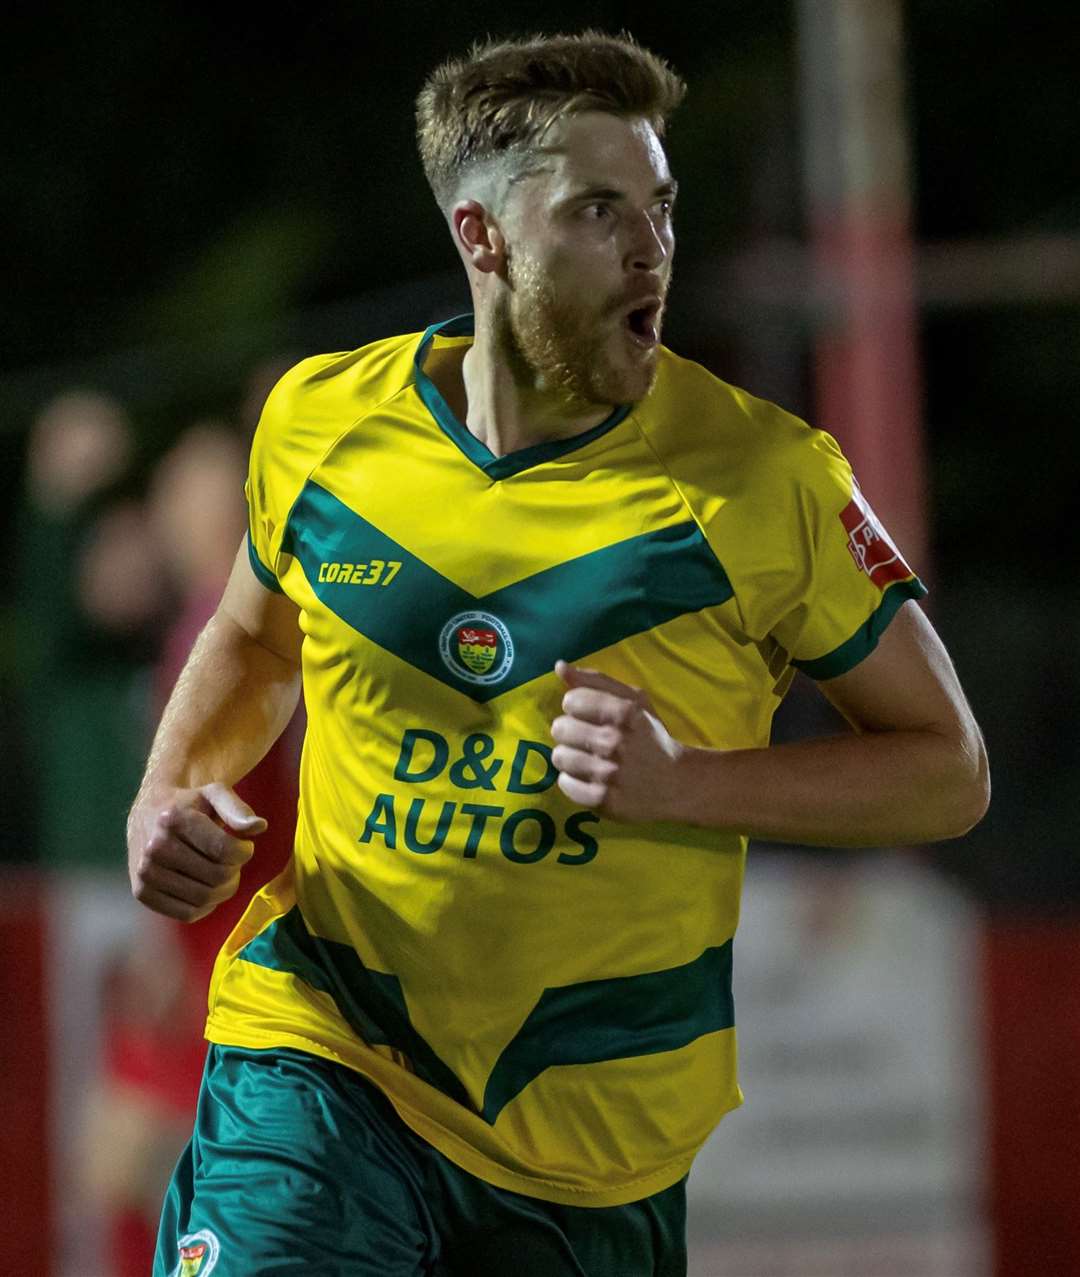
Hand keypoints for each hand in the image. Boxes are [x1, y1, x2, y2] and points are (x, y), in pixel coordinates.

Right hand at [127, 782, 265, 921]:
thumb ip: (237, 809)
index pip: (223, 850)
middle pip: (217, 876)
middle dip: (235, 871)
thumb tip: (260, 827)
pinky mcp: (142, 893)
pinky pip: (187, 914)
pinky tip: (206, 887)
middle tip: (233, 861)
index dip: (244, 852)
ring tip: (222, 873)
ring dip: (223, 889)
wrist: (148, 814)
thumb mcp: (214, 794)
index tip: (244, 846)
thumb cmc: (189, 805)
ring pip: (204, 898)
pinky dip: (206, 906)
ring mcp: (145, 872)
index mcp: (173, 820)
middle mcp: (155, 847)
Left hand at [550, 660, 685, 821]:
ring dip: (570, 757)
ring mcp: (608, 773)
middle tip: (589, 739)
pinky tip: (590, 778)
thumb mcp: (633, 700)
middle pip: (560, 728)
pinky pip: (564, 784)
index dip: (577, 707)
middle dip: (571, 732)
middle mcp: (614, 742)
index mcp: (624, 712)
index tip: (590, 716)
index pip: (571, 701)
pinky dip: (573, 781)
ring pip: (559, 757)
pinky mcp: (602, 800)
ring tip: (589, 759)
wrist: (677, 784)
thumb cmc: (650, 737)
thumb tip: (560, 667)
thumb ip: (595, 681)